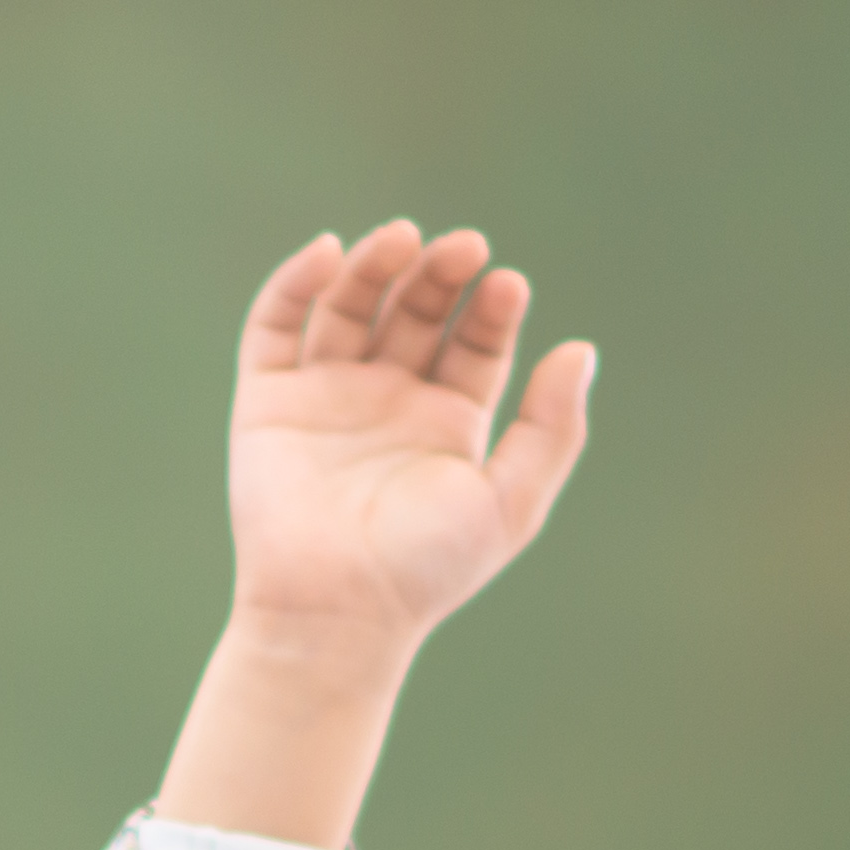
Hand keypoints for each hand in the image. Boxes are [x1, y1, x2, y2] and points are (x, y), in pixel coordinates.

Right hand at [152, 220, 596, 849]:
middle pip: (415, 310)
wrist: (336, 612)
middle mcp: (387, 400)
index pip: (474, 340)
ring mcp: (325, 395)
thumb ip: (553, 429)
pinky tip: (329, 252)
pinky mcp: (268, 402)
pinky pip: (275, 328)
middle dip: (439, 274)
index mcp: (447, 422)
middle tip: (465, 248)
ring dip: (375, 264)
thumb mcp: (512, 501)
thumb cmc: (426, 568)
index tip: (507, 285)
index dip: (491, 307)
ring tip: (403, 237)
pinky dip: (296, 283)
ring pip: (350, 305)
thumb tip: (581, 349)